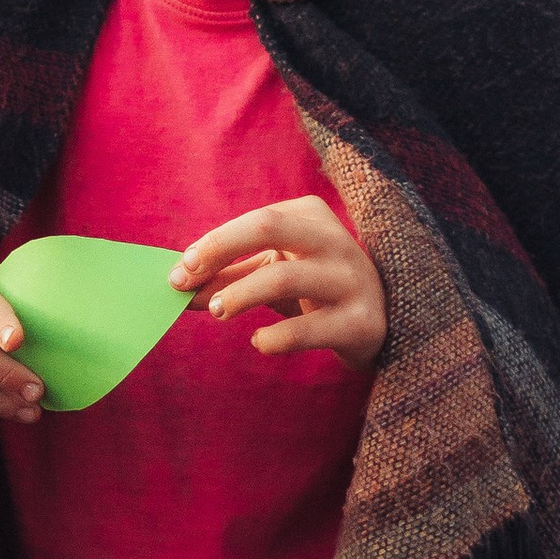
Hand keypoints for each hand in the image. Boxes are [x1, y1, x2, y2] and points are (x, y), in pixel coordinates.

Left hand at [174, 195, 386, 369]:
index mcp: (312, 216)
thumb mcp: (274, 272)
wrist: (380, 325)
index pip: (256, 220)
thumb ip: (228, 277)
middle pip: (268, 227)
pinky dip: (272, 338)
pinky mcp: (360, 324)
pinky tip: (259, 342)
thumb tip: (180, 289)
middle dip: (221, 249)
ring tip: (218, 311)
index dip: (213, 243)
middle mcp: (336, 241)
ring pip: (284, 277)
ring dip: (239, 296)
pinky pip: (305, 330)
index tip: (182, 270)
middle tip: (189, 282)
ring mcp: (352, 281)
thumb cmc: (314, 290)